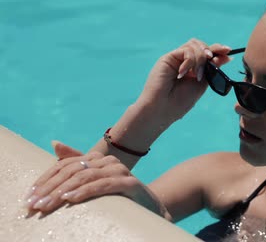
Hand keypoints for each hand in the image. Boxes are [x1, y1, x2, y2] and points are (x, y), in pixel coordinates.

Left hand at [25, 141, 144, 214]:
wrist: (151, 207)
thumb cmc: (120, 196)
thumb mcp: (95, 181)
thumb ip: (76, 163)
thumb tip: (54, 143)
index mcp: (97, 159)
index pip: (65, 165)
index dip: (45, 179)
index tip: (29, 196)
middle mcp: (108, 161)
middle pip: (73, 170)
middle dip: (50, 188)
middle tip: (34, 204)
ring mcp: (120, 171)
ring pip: (85, 176)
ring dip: (63, 191)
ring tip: (48, 204)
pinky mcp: (130, 183)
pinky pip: (104, 185)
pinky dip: (85, 191)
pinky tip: (71, 199)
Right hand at [137, 39, 232, 121]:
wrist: (163, 109)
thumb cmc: (181, 101)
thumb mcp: (203, 83)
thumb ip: (212, 68)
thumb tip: (227, 56)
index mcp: (194, 69)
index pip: (207, 53)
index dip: (218, 50)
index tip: (228, 51)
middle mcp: (185, 62)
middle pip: (201, 45)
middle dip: (211, 51)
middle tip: (211, 60)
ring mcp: (176, 59)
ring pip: (194, 45)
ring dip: (200, 59)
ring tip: (198, 75)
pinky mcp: (168, 58)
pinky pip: (185, 50)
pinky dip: (190, 60)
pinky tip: (184, 73)